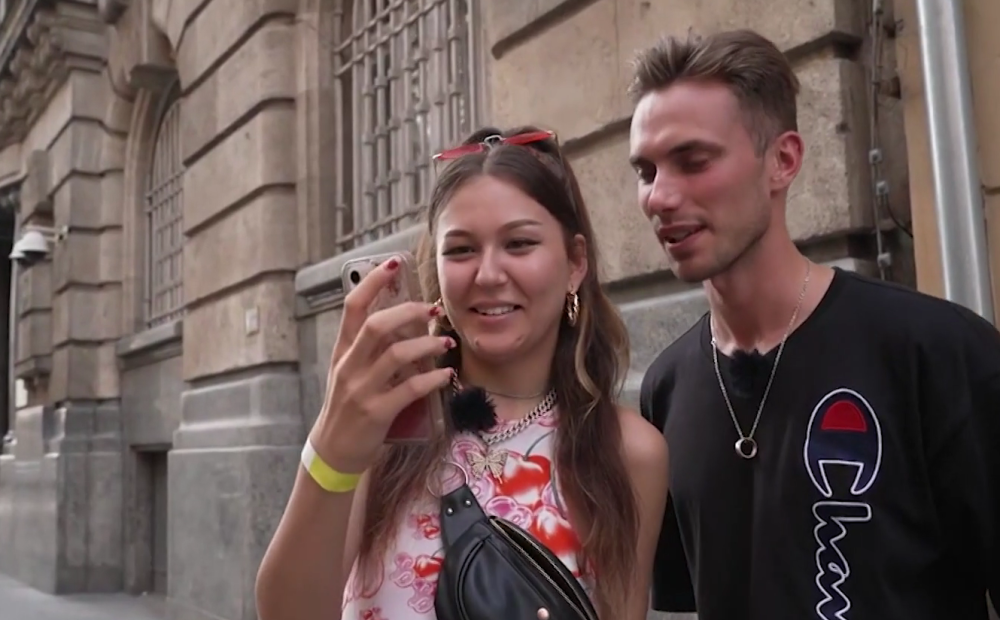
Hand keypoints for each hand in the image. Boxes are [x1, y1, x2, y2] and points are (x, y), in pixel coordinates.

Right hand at [309, 256, 454, 473]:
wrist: (334, 450)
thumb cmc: (347, 406)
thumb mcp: (349, 371)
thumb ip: (369, 347)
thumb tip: (402, 318)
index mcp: (342, 351)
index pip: (352, 307)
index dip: (372, 281)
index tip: (393, 262)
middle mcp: (349, 366)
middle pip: (377, 325)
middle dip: (408, 311)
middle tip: (432, 309)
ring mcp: (362, 389)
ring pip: (397, 355)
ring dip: (427, 344)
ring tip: (445, 342)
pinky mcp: (377, 412)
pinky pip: (410, 389)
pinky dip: (432, 379)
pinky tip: (446, 375)